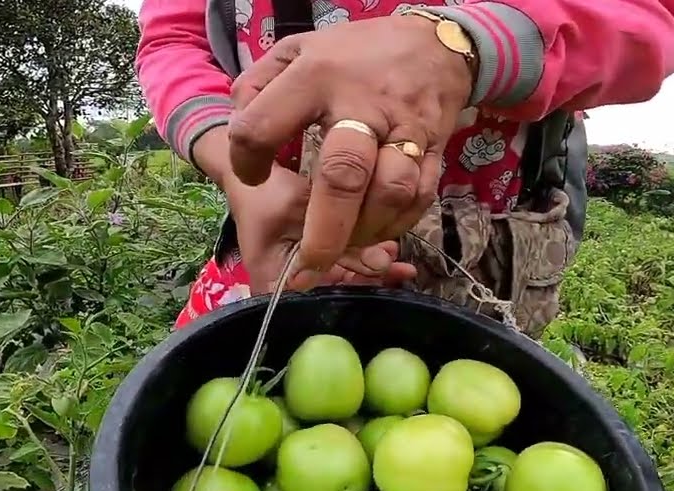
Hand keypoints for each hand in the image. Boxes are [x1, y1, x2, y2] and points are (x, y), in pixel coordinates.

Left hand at [227, 16, 473, 286]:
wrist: (432, 44)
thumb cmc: (352, 56)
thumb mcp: (295, 51)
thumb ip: (258, 87)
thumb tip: (239, 127)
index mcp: (316, 78)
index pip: (264, 126)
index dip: (248, 159)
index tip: (251, 172)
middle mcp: (363, 107)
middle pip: (343, 174)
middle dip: (324, 229)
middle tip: (307, 264)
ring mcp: (404, 130)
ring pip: (390, 192)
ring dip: (365, 230)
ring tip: (344, 246)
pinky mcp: (434, 150)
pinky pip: (419, 198)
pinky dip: (397, 223)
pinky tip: (376, 229)